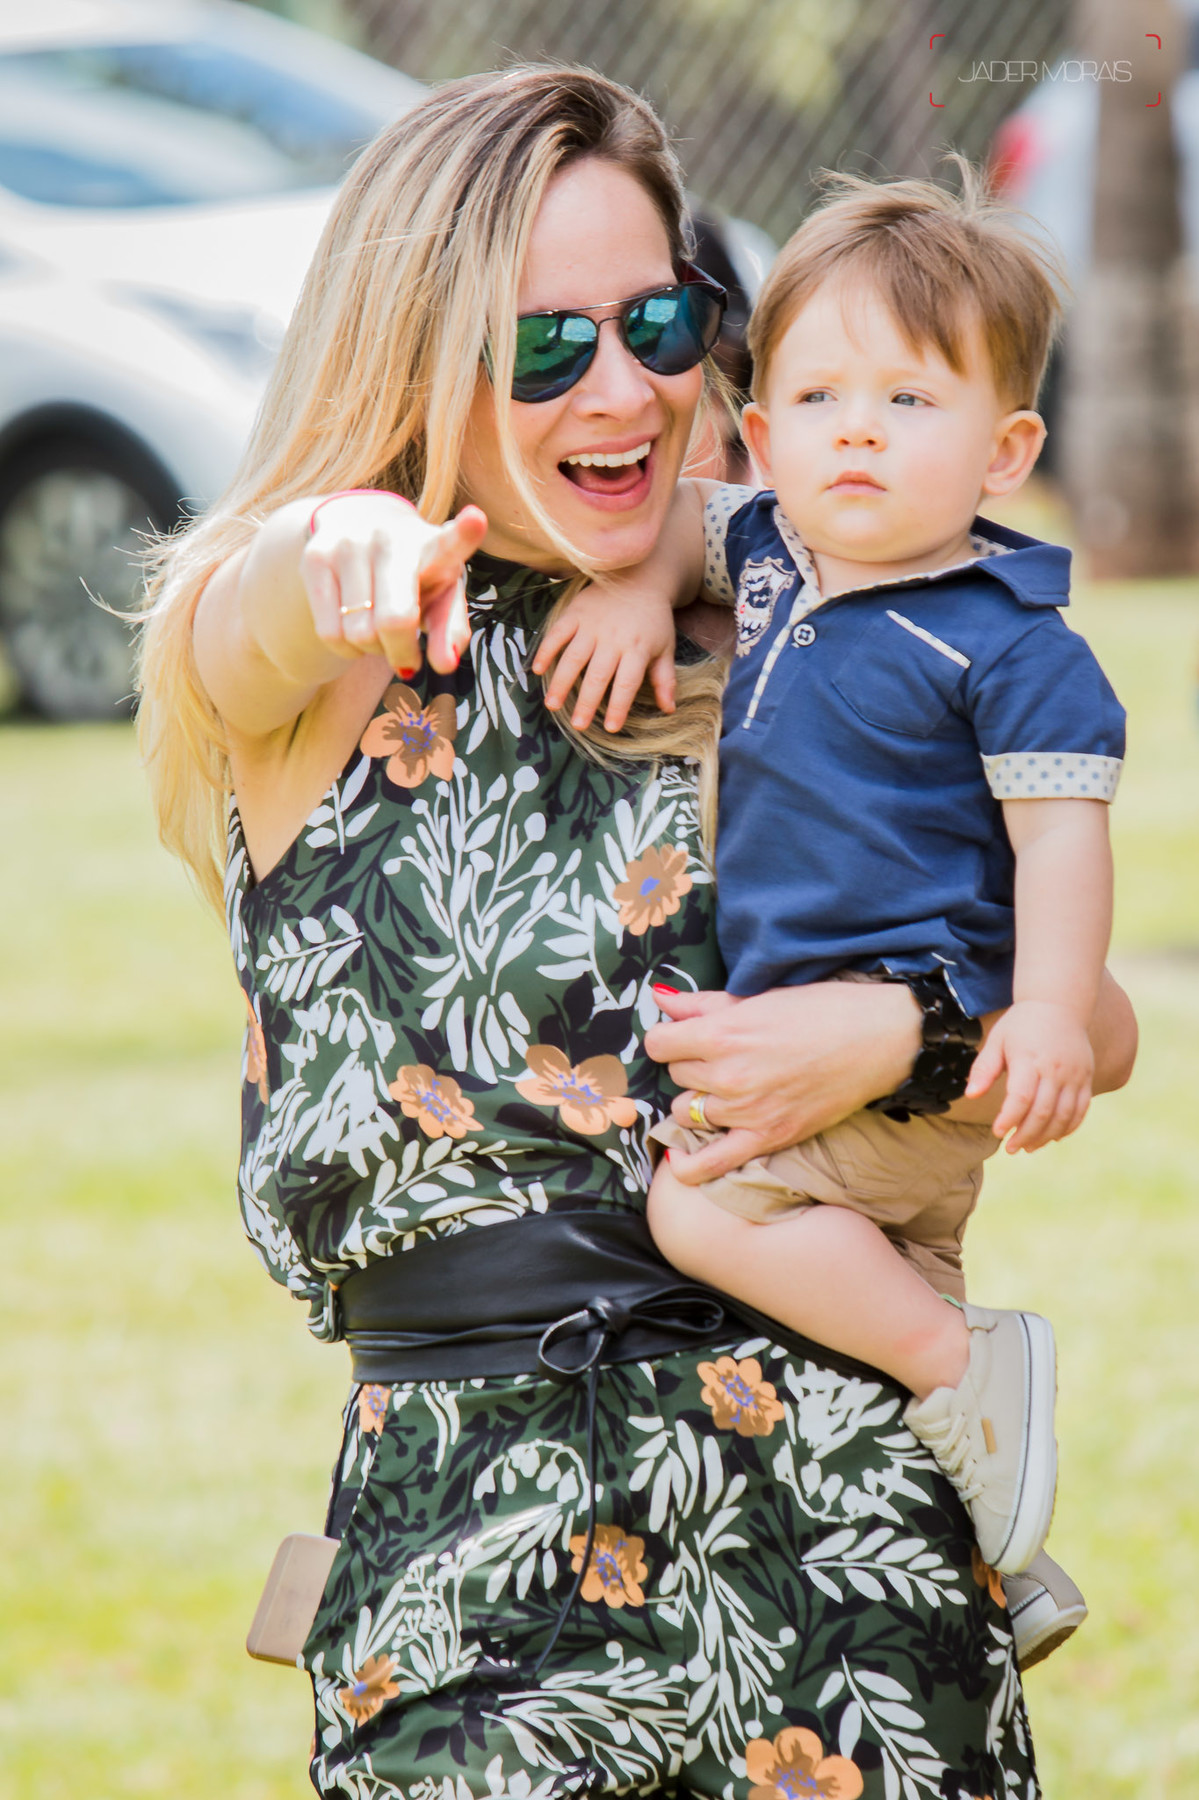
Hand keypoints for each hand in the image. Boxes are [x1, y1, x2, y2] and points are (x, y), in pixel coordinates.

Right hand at [300, 493, 487, 676]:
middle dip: (402, 653)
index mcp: (434, 545)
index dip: (465, 533)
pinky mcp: (315, 558)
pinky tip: (355, 632)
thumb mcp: (442, 596)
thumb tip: (444, 664)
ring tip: (380, 634)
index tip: (475, 520)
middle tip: (408, 658)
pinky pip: (330, 633)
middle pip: (394, 621)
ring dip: (373, 650)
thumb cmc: (416, 573)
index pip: (451, 542)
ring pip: (359, 634)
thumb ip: (450, 630)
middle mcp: (390, 538)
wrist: (361, 526)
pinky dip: (347, 649)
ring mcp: (349, 544)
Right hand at [532, 577, 676, 731]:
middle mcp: (613, 638)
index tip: (610, 727)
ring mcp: (592, 625)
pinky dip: (547, 650)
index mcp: (637, 649)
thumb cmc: (653, 619)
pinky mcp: (576, 612)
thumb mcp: (665, 647)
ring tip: (552, 705)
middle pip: (598, 675)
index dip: (618, 706)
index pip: (627, 683)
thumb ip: (665, 679)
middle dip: (587, 702)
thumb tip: (669, 710)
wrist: (640, 576)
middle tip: (577, 725)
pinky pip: (558, 633)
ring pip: (574, 657)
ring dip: (561, 682)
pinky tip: (538, 670)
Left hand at [645, 981, 920, 1182]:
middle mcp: (728, 1074)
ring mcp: (745, 1110)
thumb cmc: (822, 1011)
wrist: (877, 1040)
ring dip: (699, 1102)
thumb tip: (660, 999)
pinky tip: (680, 1162)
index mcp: (723, 1033)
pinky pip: (711, 1162)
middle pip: (676, 1076)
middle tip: (722, 1058)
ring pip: (687, 1112)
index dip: (670, 1039)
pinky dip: (690, 1166)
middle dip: (692, 1065)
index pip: (659, 1044)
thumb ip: (704, 1004)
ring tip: (726, 1091)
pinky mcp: (767, 1137)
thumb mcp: (758, 998)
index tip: (684, 1038)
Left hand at [965, 999, 1092, 1150]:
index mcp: (1029, 1059)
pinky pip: (1081, 1110)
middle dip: (1026, 1135)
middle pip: (1043, 1112)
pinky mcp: (1086, 1078)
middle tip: (1011, 1148)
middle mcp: (1055, 1069)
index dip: (1009, 1119)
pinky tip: (1052, 1137)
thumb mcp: (997, 1040)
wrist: (1059, 1004)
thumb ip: (984, 1068)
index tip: (997, 1132)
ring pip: (1064, 1116)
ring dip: (1046, 1136)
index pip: (1021, 1098)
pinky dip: (1068, 1127)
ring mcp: (1075, 1075)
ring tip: (1029, 1147)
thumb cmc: (1021, 1024)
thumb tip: (970, 1095)